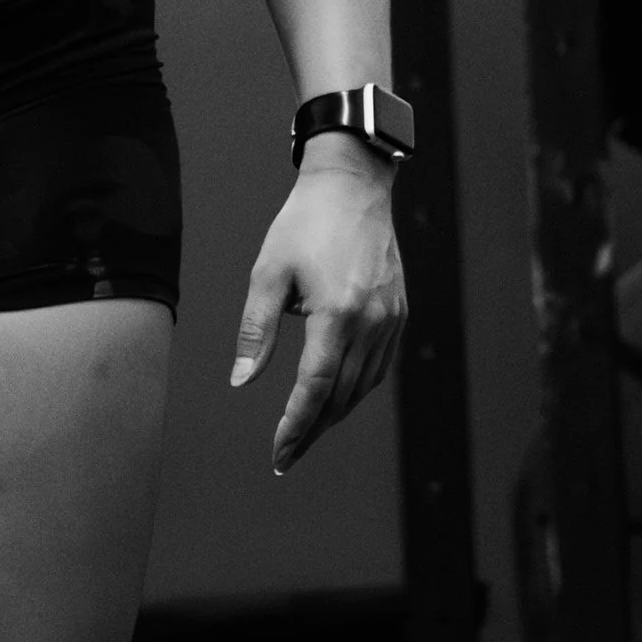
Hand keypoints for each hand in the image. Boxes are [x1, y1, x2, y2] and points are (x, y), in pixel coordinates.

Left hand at [230, 146, 406, 473]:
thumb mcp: (268, 274)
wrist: (352, 186)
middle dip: (312, 430)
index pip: (315, 388)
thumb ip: (256, 332)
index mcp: (338, 313)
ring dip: (335, 414)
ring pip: (364, 386)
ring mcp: (392, 319)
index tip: (279, 453)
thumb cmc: (303, 225)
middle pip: (341, 396)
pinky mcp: (400, 312)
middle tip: (287, 454)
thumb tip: (241, 381)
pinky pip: (381, 366)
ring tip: (307, 432)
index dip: (295, 426)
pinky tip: (337, 397)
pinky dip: (358, 389)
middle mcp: (372, 322)